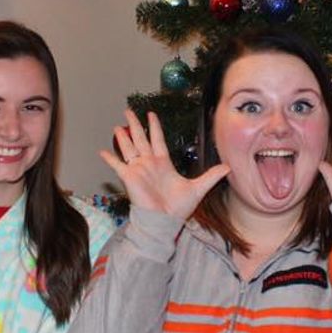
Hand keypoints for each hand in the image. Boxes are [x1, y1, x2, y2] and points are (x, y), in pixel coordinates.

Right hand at [100, 110, 229, 221]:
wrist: (165, 221)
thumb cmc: (178, 208)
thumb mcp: (198, 188)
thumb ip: (211, 176)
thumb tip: (228, 167)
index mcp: (163, 163)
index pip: (157, 139)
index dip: (154, 126)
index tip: (151, 114)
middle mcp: (149, 163)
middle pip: (140, 138)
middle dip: (135, 124)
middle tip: (128, 111)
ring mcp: (138, 170)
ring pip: (129, 148)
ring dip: (123, 137)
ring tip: (117, 126)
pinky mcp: (129, 177)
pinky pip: (118, 165)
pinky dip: (110, 159)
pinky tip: (102, 151)